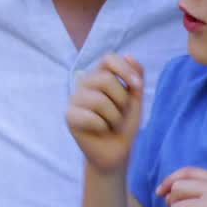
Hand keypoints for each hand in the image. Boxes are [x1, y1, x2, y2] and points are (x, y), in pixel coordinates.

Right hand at [66, 54, 144, 172]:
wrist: (116, 151)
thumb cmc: (124, 124)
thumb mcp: (135, 99)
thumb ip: (134, 78)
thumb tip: (129, 55)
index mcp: (99, 76)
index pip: (108, 58)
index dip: (124, 69)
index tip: (137, 86)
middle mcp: (83, 84)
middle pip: (106, 79)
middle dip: (122, 100)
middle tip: (120, 113)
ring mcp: (74, 99)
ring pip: (99, 100)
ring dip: (114, 117)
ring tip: (111, 124)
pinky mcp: (69, 116)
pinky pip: (91, 117)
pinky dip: (103, 126)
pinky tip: (100, 130)